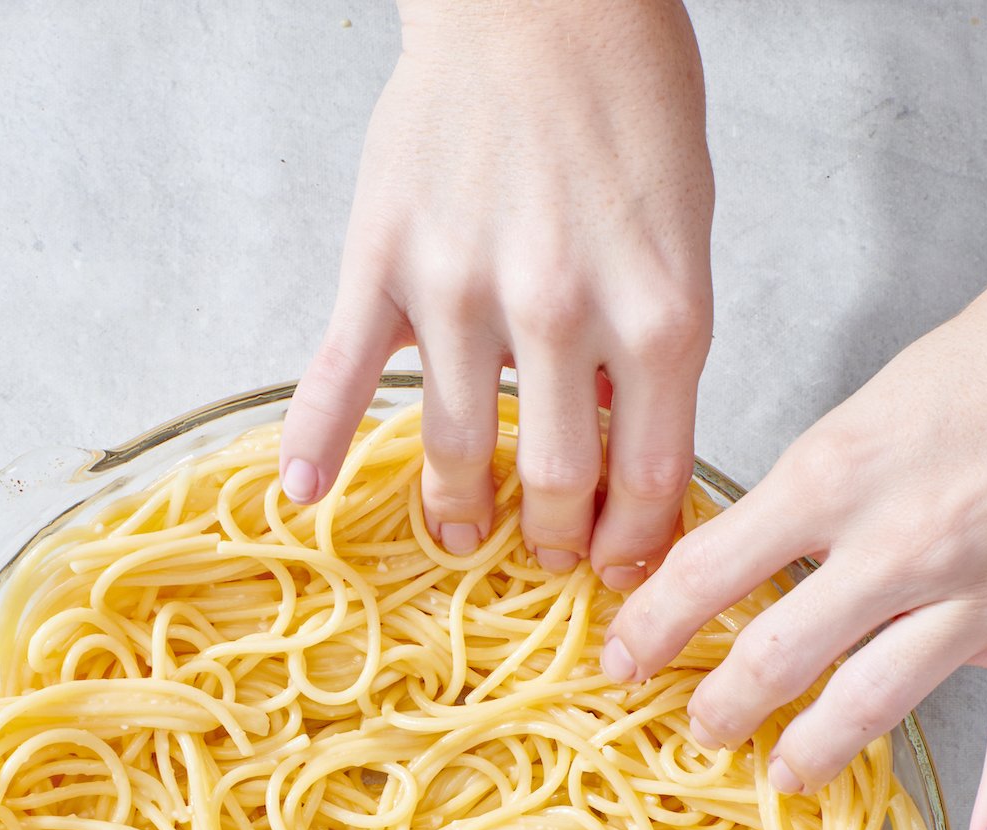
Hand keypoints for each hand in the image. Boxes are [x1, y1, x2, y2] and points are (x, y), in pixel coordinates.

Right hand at [280, 0, 713, 581]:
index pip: (650, 477)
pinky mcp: (383, 262)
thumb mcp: (683, 237)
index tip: (619, 566)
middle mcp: (560, 312)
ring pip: (458, 449)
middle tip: (545, 553)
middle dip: (553, 539)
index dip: (634, 543)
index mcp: (659, 312)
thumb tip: (617, 457)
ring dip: (460, 512)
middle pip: (555, 483)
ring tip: (461, 533)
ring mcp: (462, 290)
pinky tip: (302, 493)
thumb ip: (653, 354)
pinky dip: (315, 439)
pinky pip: (342, 373)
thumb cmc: (626, 107)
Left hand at [602, 278, 986, 829]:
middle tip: (700, 726)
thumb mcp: (861, 410)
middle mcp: (896, 547)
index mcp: (833, 478)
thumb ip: (800, 492)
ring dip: (814, 748)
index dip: (650, 626)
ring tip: (783, 772)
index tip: (621, 659)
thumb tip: (725, 554)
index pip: (707, 573)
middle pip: (777, 656)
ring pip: (872, 700)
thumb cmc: (979, 365)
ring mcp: (970, 594)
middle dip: (723, 704)